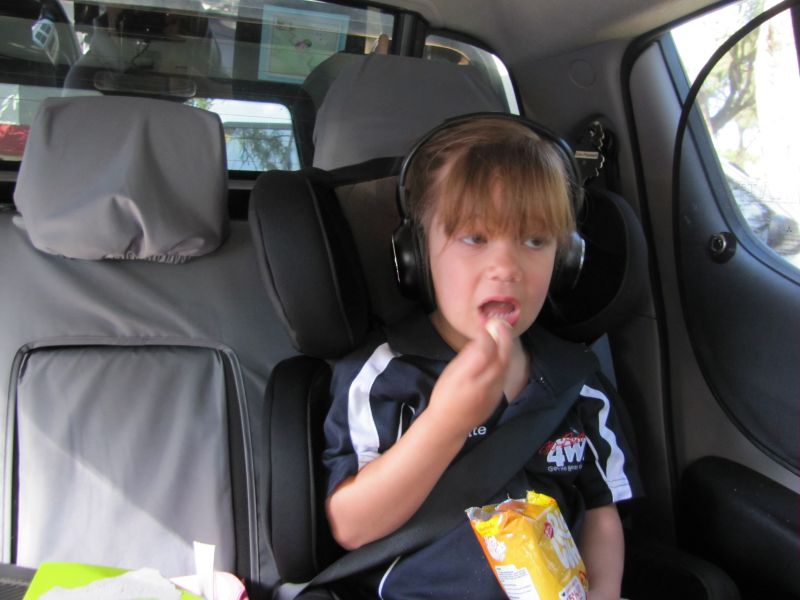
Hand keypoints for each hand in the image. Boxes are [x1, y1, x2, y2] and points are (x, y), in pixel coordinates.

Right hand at [426, 318, 512, 437]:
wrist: (450, 425)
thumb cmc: (445, 396)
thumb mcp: (450, 373)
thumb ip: (466, 356)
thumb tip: (481, 338)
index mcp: (466, 377)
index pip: (483, 350)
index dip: (487, 334)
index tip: (484, 324)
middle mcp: (483, 385)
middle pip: (500, 356)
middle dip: (503, 336)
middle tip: (500, 322)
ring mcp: (494, 392)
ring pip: (505, 364)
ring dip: (506, 346)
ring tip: (502, 332)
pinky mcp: (498, 396)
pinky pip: (505, 373)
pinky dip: (504, 358)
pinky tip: (501, 351)